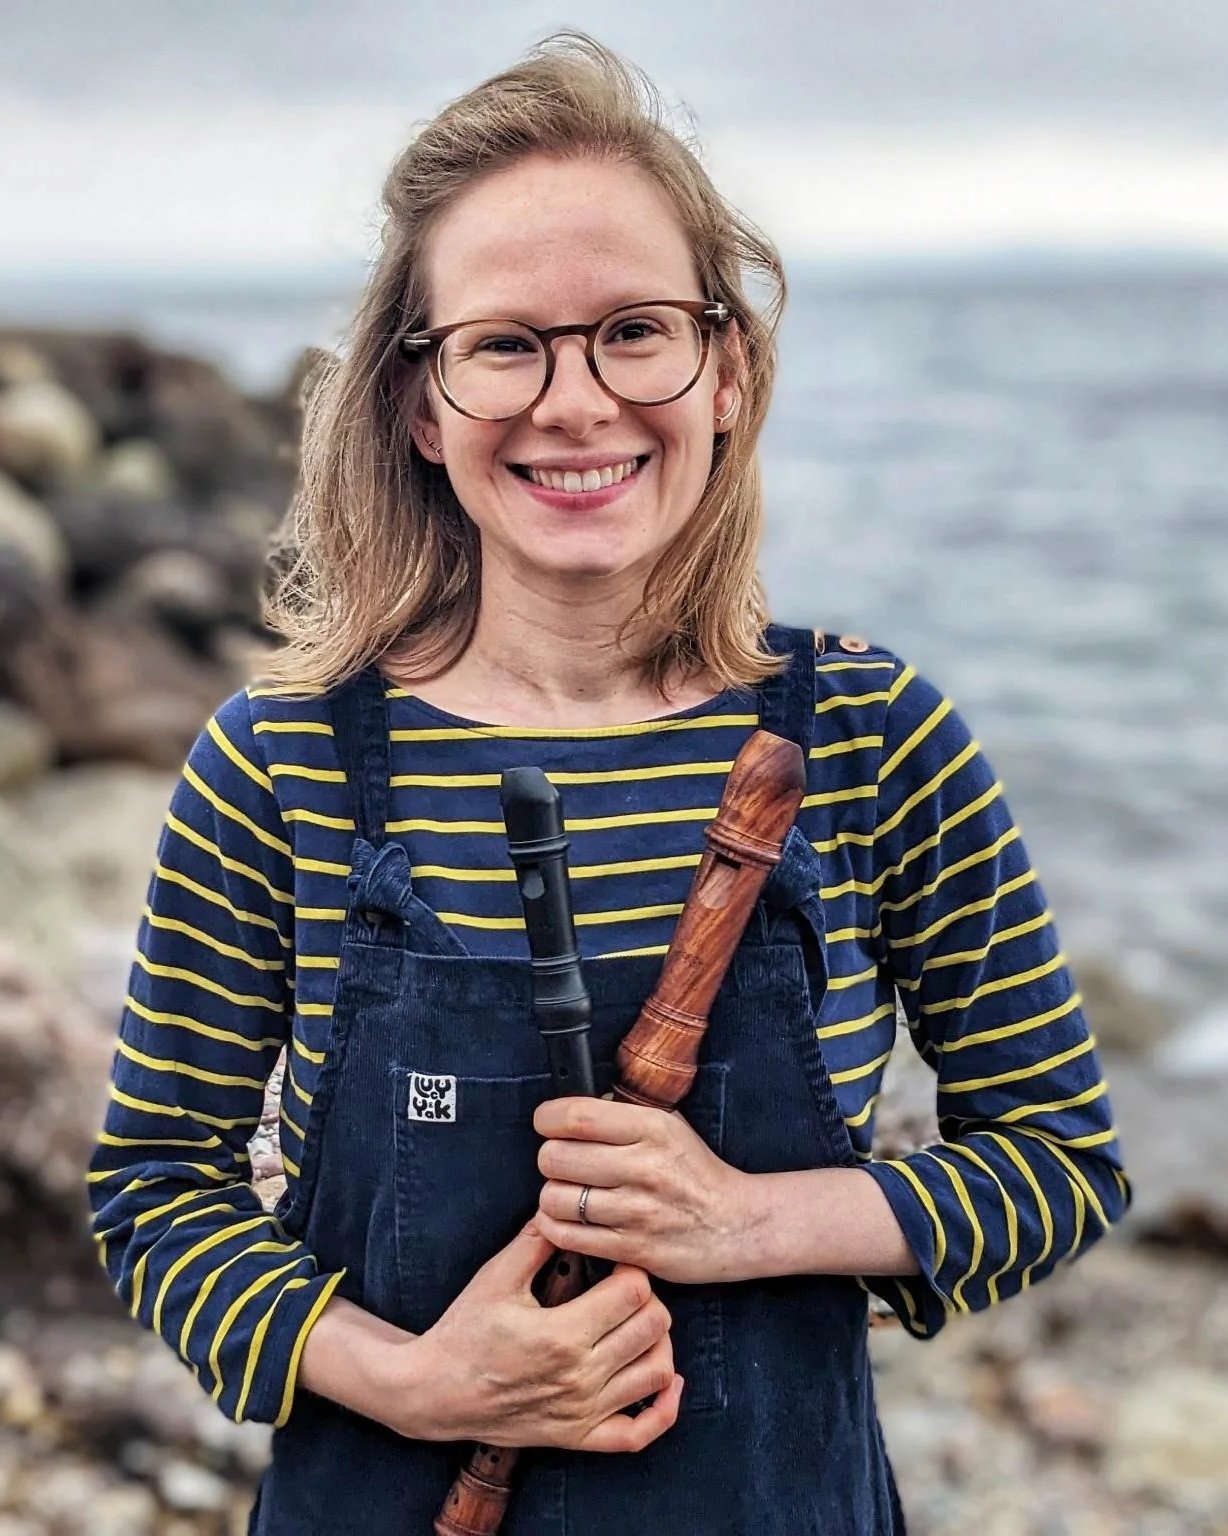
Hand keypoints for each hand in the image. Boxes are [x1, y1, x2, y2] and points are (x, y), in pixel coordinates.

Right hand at [393, 1223, 682, 1451]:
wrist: (435, 1391)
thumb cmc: (464, 1330)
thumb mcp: (496, 1277)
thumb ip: (538, 1240)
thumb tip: (566, 1205)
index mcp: (562, 1335)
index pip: (634, 1293)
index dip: (630, 1267)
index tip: (614, 1259)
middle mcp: (580, 1377)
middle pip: (654, 1327)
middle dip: (647, 1298)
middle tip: (624, 1287)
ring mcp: (583, 1413)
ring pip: (658, 1373)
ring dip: (659, 1342)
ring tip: (637, 1322)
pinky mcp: (578, 1437)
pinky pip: (639, 1434)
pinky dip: (664, 1409)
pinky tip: (667, 1380)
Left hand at [532, 1096, 755, 1283]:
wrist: (737, 1224)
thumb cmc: (695, 1172)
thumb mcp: (670, 1125)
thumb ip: (623, 1115)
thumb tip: (572, 1111)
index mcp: (652, 1128)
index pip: (576, 1116)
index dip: (548, 1118)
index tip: (547, 1123)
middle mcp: (644, 1167)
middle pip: (556, 1157)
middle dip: (550, 1158)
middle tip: (563, 1162)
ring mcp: (637, 1211)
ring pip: (556, 1199)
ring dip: (553, 1196)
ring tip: (568, 1193)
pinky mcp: (632, 1249)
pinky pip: (568, 1237)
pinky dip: (555, 1227)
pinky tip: (567, 1219)